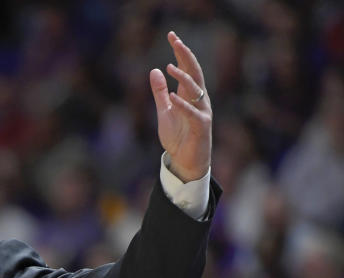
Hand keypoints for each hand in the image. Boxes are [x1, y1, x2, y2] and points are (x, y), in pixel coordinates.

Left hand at [149, 31, 211, 182]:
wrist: (186, 161)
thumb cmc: (178, 136)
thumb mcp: (164, 111)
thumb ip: (160, 93)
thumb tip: (155, 70)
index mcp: (190, 94)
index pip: (186, 68)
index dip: (180, 52)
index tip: (171, 36)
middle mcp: (199, 99)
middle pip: (194, 72)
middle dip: (185, 56)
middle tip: (176, 41)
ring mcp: (202, 112)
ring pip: (196, 90)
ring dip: (184, 78)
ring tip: (171, 66)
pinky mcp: (202, 126)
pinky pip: (193, 113)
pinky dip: (183, 104)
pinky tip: (173, 96)